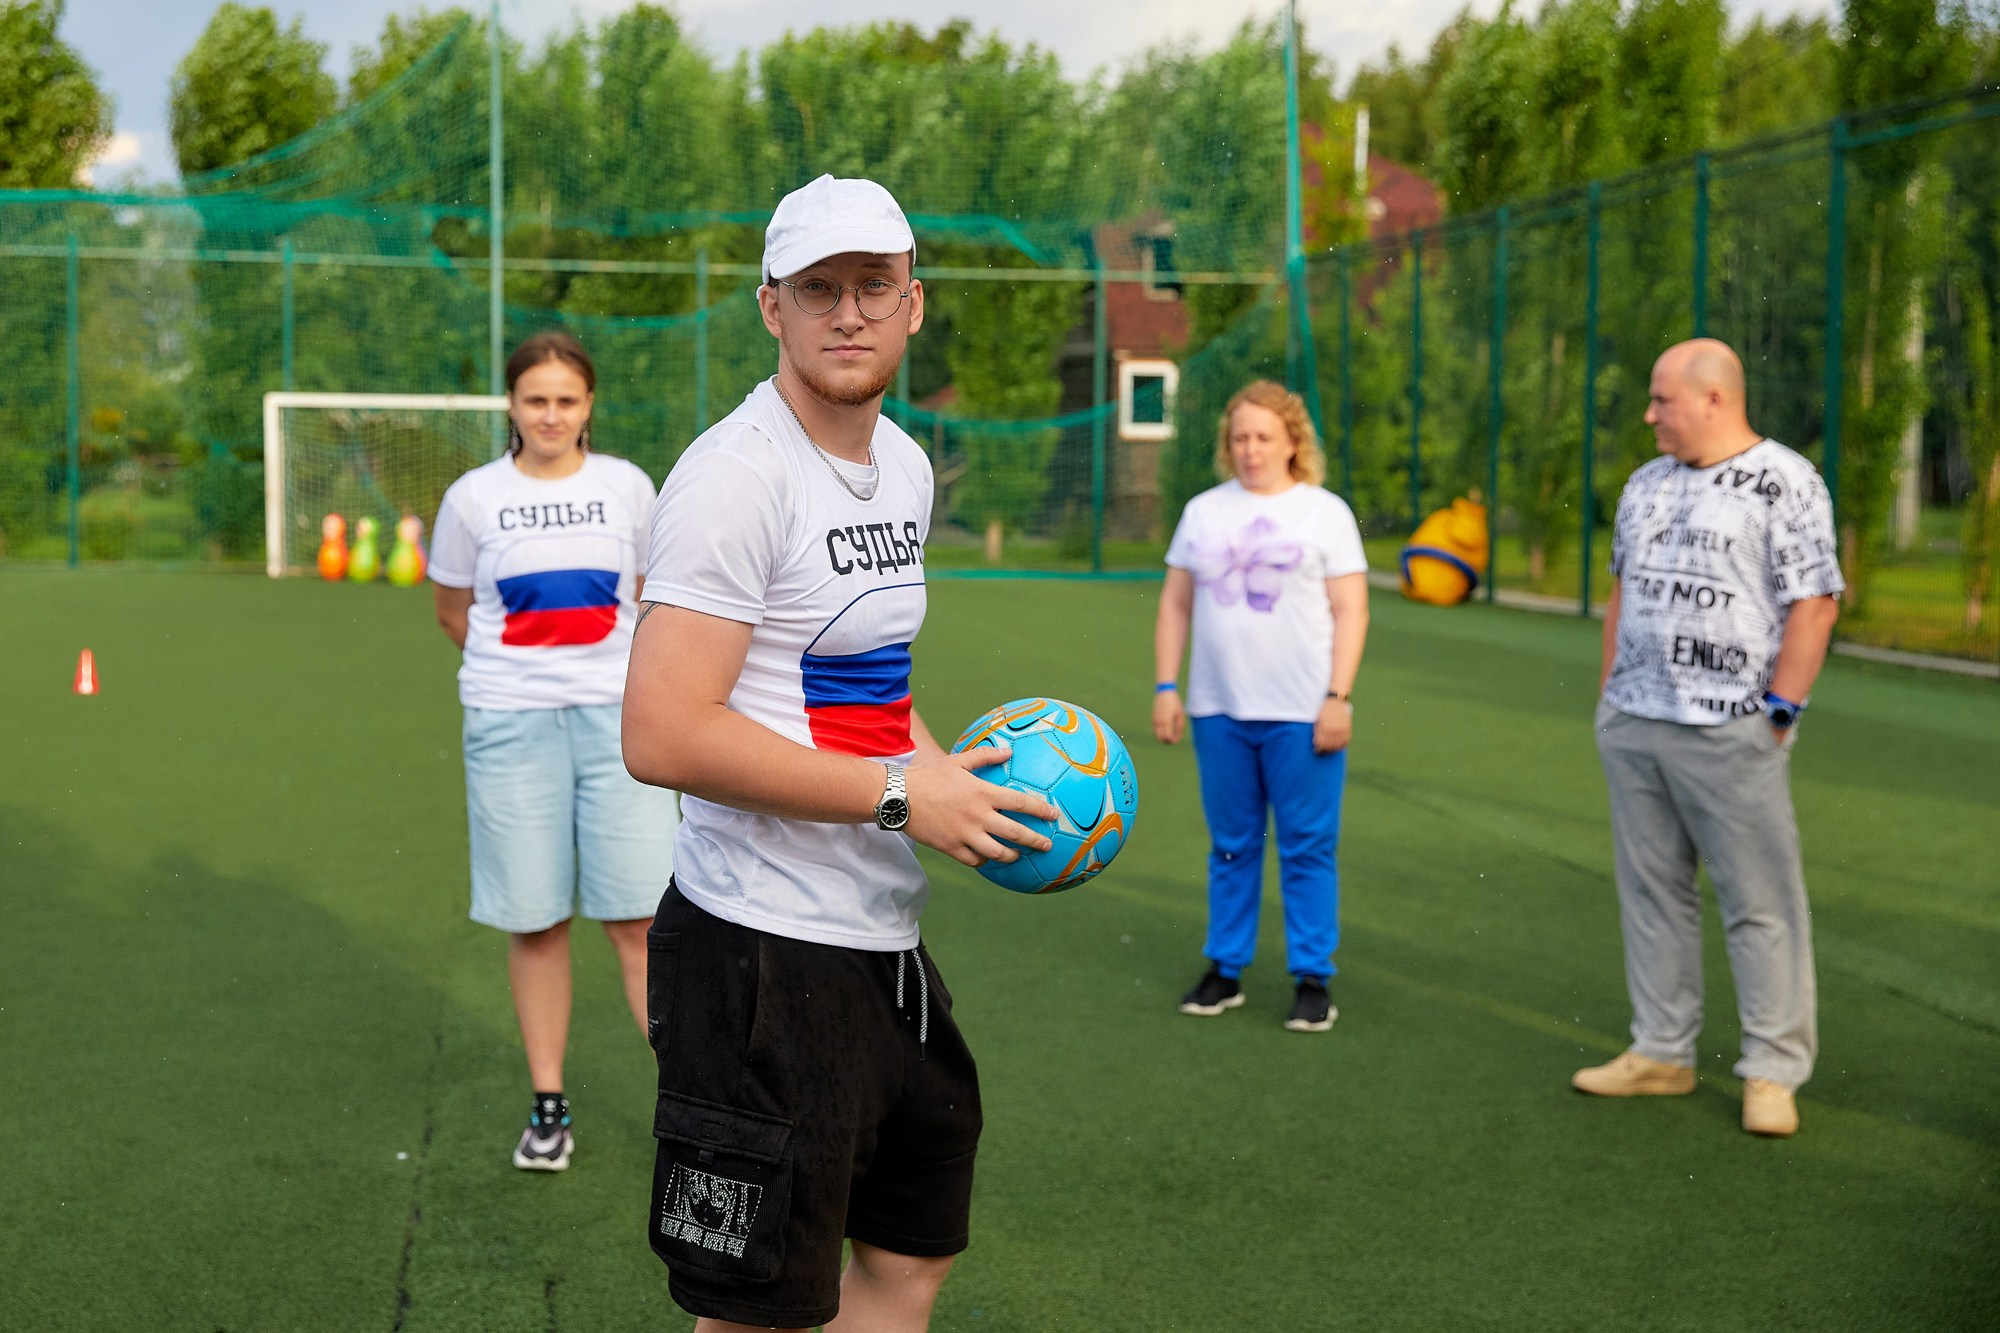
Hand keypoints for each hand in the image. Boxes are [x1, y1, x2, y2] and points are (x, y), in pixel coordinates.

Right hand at [902, 746, 1057, 867]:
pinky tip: (988, 858)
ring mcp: (964, 834)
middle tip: (1047, 845)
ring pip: (997, 852)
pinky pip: (974, 860)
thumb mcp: (958, 761)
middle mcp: (977, 816)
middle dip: (1035, 840)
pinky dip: (984, 861)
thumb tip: (1008, 751)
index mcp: (982, 793)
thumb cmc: (929, 776)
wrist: (898, 796)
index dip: (1040, 810)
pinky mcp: (950, 847)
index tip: (1054, 815)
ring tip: (1019, 856)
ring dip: (1012, 855)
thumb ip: (985, 756)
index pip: (1019, 803)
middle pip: (1015, 832)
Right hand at [1152, 688, 1185, 744]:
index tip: (1177, 739)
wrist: (1164, 692)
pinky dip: (1160, 733)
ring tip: (1171, 734)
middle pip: (1161, 739)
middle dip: (1167, 741)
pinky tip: (1166, 729)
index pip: (1168, 737)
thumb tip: (1178, 737)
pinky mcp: (1153, 718)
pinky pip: (1155, 730)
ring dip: (1163, 737)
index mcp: (1166, 722)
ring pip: (1156, 736)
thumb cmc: (1175, 703)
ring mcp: (1154, 720)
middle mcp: (1159, 722)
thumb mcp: (1180, 715)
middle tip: (1174, 739)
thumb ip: (1180, 727)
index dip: (1173, 741)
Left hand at [1312, 698, 1352, 753]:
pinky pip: (1345, 741)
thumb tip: (1316, 741)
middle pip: (1329, 745)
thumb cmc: (1323, 709)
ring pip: (1337, 745)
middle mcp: (1333, 729)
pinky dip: (1341, 745)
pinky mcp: (1347, 728)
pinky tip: (1337, 746)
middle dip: (1324, 749)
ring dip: (1332, 749)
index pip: (1321, 743)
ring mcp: (1342, 729)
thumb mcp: (1318, 719)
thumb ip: (1318, 730)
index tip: (1316, 749)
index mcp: (1324, 727)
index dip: (1318, 748)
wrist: (1335, 700)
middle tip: (1321, 751)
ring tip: (1328, 749)